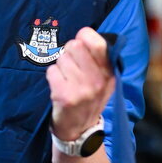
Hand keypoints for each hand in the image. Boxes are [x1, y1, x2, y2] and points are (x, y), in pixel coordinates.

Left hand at [46, 27, 113, 142]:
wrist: (79, 129)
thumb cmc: (89, 97)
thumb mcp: (104, 79)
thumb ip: (98, 58)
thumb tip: (83, 33)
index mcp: (109, 73)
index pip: (96, 42)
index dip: (84, 36)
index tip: (81, 42)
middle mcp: (98, 81)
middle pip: (74, 45)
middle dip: (69, 52)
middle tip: (72, 66)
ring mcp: (81, 89)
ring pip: (61, 58)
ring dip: (60, 66)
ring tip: (67, 79)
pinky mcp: (65, 96)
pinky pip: (51, 71)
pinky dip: (52, 76)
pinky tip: (59, 87)